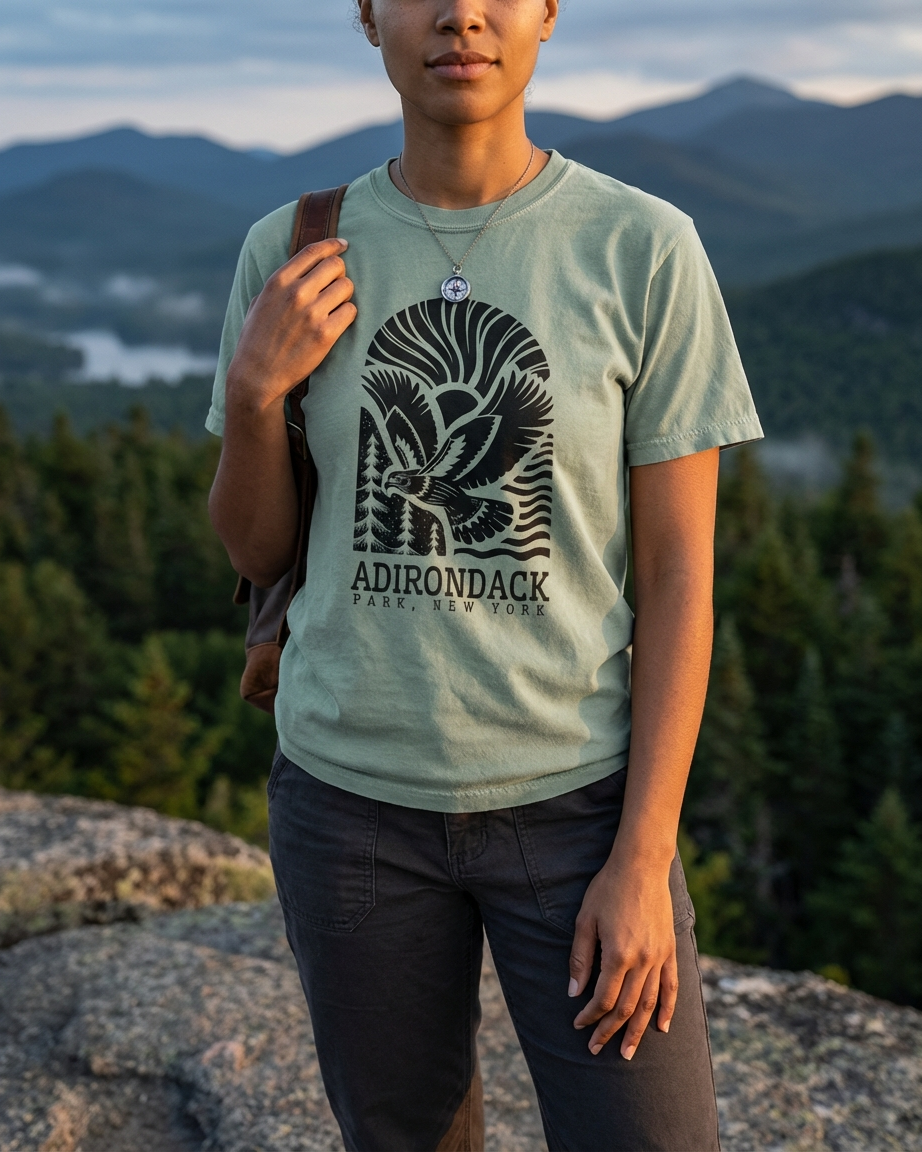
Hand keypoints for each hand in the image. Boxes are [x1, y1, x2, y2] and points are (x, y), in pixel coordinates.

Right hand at [226, 237, 356, 411]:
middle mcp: (296, 293)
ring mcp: (312, 313)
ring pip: (347, 286)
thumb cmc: (255, 340)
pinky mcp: (326, 334)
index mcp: (278, 281)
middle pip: (335, 265)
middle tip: (335, 287)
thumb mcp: (260, 303)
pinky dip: (347, 315)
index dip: (333, 245)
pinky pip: (351, 311)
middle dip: (339, 274)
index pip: (313, 251)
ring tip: (334, 307)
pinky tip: (337, 322)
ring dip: (345, 295)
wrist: (256, 376)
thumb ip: (279, 284)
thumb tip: (300, 270)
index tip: (343, 245)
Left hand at [569, 849, 677, 1059]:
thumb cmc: (607, 889)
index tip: (578, 1025)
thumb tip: (573, 992)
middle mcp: (642, 961)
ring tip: (627, 1052)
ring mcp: (659, 957)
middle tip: (596, 1049)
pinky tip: (662, 1028)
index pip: (604, 998)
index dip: (590, 1016)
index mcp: (618, 955)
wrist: (641, 865)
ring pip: (649, 1003)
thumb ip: (580, 958)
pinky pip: (671, 986)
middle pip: (626, 1007)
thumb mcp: (585, 920)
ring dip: (637, 1030)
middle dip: (610, 1031)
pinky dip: (667, 1009)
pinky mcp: (670, 950)